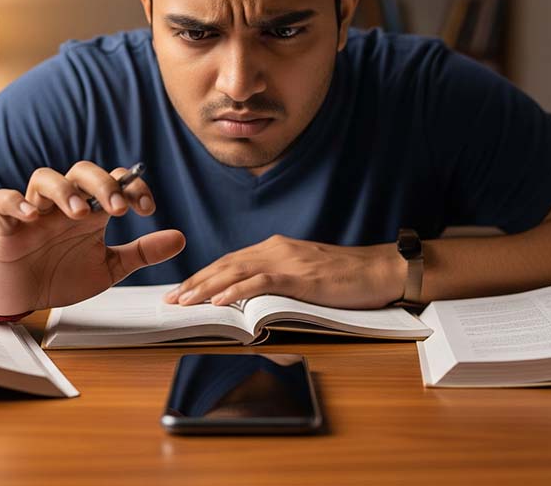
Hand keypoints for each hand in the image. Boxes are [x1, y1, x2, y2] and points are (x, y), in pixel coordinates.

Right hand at [0, 161, 185, 314]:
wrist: (22, 298)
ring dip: (64, 190)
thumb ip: (142, 253)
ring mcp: (35, 212)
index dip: (133, 186)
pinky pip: (3, 200)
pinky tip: (33, 216)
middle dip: (102, 184)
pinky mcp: (6, 225)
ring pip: (44, 177)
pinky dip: (16, 203)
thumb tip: (181, 238)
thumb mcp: (108, 268)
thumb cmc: (61, 276)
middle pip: (82, 171)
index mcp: (90, 212)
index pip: (114, 181)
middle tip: (117, 210)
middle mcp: (63, 205)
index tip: (147, 209)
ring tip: (79, 213)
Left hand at [162, 235, 403, 309]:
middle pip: (226, 264)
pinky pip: (261, 282)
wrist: (379, 270)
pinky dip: (238, 291)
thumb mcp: (304, 275)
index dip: (203, 276)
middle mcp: (276, 249)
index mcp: (275, 248)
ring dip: (207, 287)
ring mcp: (287, 261)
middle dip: (195, 282)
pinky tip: (220, 301)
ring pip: (237, 271)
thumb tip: (252, 298)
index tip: (181, 291)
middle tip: (171, 300)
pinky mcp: (300, 276)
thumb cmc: (346, 277)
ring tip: (185, 302)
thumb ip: (278, 280)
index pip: (230, 262)